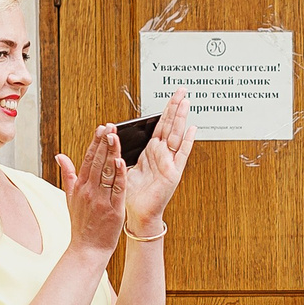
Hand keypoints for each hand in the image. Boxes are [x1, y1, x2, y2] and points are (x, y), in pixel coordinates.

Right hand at [57, 122, 128, 253]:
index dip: (95, 143)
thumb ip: (68, 175)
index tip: (101, 128)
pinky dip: (119, 175)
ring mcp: (101, 200)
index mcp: (80, 187)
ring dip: (112, 153)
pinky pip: (117, 189)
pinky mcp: (113, 210)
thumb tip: (60, 156)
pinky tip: (122, 162)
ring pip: (107, 172)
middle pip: (97, 162)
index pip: (87, 159)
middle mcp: (89, 191)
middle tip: (110, 126)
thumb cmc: (81, 225)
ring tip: (116, 136)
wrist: (87, 249)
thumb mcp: (70, 198)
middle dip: (104, 142)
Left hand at [122, 92, 195, 236]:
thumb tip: (111, 135)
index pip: (160, 125)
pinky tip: (192, 129)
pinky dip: (187, 142)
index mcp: (151, 152)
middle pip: (170, 125)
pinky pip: (181, 155)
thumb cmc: (131, 194)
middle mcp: (162, 155)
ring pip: (176, 135)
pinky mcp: (173, 174)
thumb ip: (121, 151)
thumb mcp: (124, 167)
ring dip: (181, 118)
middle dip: (176, 107)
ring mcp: (169, 163)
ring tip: (186, 102)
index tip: (171, 95)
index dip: (165, 110)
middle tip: (181, 90)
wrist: (136, 214)